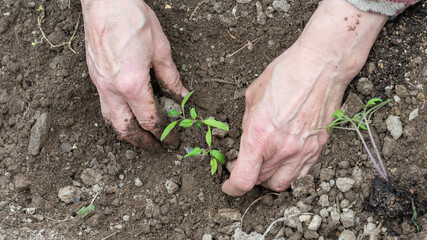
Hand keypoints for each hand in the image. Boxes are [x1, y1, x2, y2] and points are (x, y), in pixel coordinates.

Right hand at [81, 0, 187, 148]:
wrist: (105, 2)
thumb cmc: (133, 20)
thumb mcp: (160, 50)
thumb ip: (172, 78)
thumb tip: (183, 96)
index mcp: (131, 85)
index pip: (150, 120)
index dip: (164, 133)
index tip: (173, 140)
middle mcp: (112, 90)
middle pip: (126, 129)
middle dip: (143, 143)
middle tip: (157, 148)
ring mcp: (99, 85)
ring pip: (111, 121)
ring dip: (127, 133)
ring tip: (142, 137)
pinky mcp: (94, 78)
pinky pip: (104, 107)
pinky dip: (117, 118)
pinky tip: (127, 115)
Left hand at [222, 0, 386, 195]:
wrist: (320, 66)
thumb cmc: (285, 75)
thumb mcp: (252, 97)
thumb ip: (248, 124)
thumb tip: (248, 138)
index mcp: (259, 137)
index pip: (243, 180)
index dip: (232, 188)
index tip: (228, 186)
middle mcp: (281, 149)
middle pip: (261, 181)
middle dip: (249, 177)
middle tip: (246, 165)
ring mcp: (302, 151)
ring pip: (283, 183)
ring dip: (269, 178)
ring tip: (265, 164)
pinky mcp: (318, 147)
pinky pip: (302, 172)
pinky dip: (289, 171)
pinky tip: (285, 158)